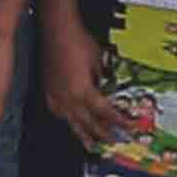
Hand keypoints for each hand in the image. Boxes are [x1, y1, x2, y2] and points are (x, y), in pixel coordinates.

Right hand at [40, 20, 128, 149]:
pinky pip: (59, 112)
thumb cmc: (78, 41)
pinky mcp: (48, 91)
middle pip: (88, 122)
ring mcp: (56, 96)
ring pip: (71, 122)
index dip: (118, 121)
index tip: (128, 127)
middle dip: (102, 134)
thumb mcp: (98, 61)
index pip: (105, 112)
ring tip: (90, 145)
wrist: (57, 31)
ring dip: (82, 134)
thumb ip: (101, 78)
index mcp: (84, 92)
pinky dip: (67, 120)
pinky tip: (69, 121)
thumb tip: (105, 87)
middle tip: (112, 142)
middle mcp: (69, 99)